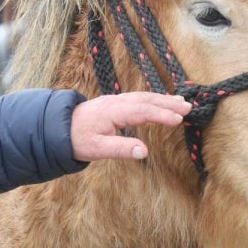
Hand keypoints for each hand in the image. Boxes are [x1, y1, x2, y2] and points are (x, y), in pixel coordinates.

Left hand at [70, 92, 190, 161]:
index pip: (142, 111)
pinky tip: (161, 102)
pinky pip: (137, 98)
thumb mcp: (96, 149)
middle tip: (188, 107)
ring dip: (162, 99)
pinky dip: (152, 99)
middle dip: (168, 103)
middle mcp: (116, 102)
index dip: (161, 115)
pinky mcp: (114, 103)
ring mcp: (115, 100)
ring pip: (142, 97)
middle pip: (146, 99)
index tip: (179, 120)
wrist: (58, 127)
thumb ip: (120, 149)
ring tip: (181, 103)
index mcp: (113, 112)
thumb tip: (143, 151)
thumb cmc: (77, 139)